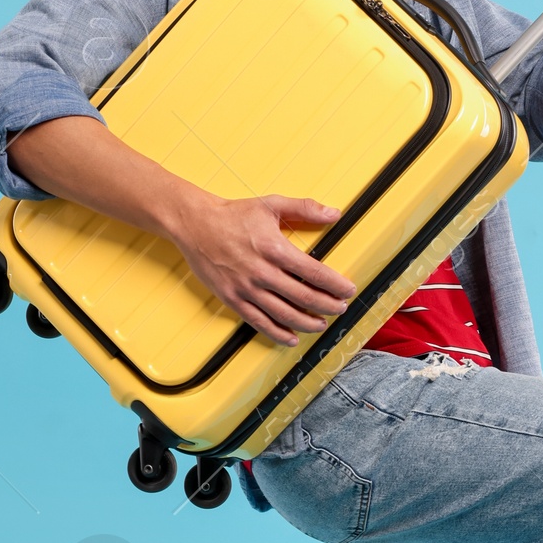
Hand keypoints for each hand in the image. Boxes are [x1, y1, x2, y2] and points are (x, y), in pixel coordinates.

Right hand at [172, 193, 355, 344]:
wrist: (195, 224)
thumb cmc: (233, 214)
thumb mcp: (271, 204)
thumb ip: (304, 208)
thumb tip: (334, 213)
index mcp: (274, 248)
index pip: (314, 272)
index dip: (335, 285)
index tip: (348, 290)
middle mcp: (261, 272)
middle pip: (303, 297)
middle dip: (327, 306)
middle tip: (340, 308)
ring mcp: (246, 288)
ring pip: (284, 314)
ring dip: (307, 323)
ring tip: (322, 324)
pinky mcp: (233, 299)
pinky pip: (259, 322)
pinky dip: (278, 333)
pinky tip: (292, 338)